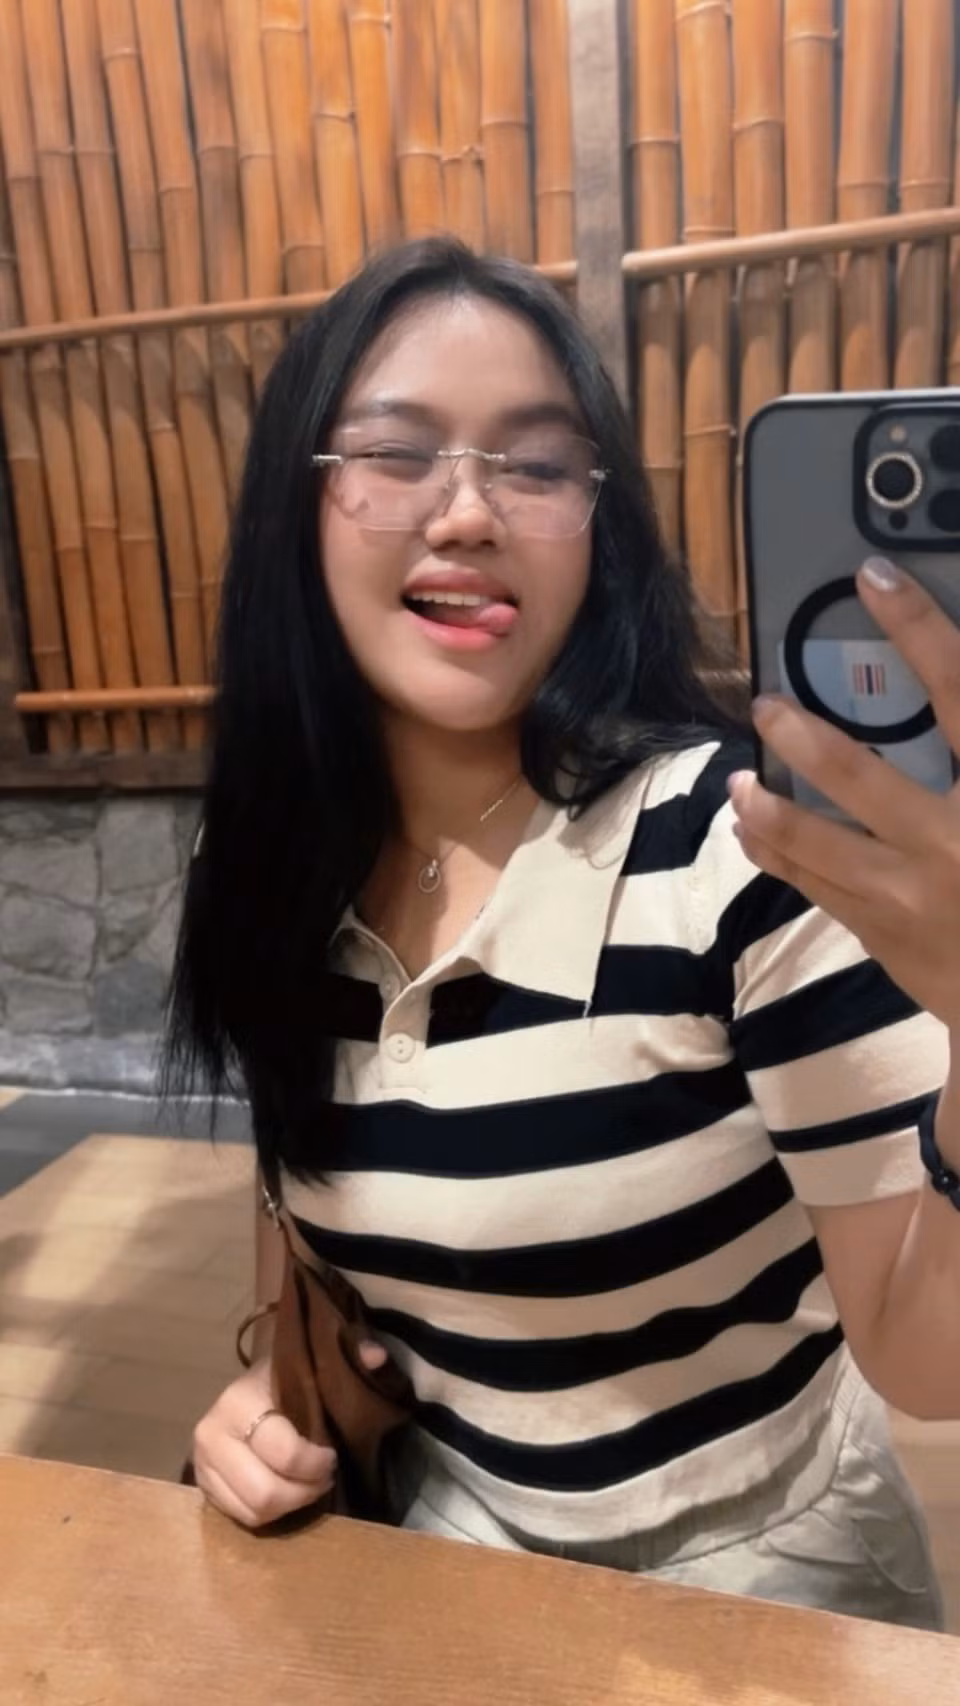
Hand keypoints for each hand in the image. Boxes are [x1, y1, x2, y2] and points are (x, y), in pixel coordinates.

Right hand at [192, 1340, 387, 1528]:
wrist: (255, 1385)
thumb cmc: (288, 1375)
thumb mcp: (317, 1361)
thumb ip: (350, 1356)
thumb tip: (377, 1357)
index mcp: (237, 1401)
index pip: (283, 1453)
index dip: (316, 1462)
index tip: (333, 1454)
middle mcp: (211, 1435)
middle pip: (265, 1492)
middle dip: (304, 1491)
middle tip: (325, 1476)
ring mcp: (203, 1465)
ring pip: (254, 1511)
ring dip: (291, 1504)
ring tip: (308, 1484)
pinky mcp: (205, 1487)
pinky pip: (243, 1519)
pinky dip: (272, 1513)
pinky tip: (288, 1490)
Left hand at [728, 559, 959, 1034]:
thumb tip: (947, 688)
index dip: (919, 628)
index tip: (875, 578)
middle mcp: (952, 842)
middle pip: (857, 774)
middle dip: (802, 734)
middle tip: (767, 705)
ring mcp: (908, 896)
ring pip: (814, 842)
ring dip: (767, 807)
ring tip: (739, 783)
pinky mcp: (881, 935)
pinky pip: (812, 886)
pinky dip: (776, 854)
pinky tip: (751, 830)